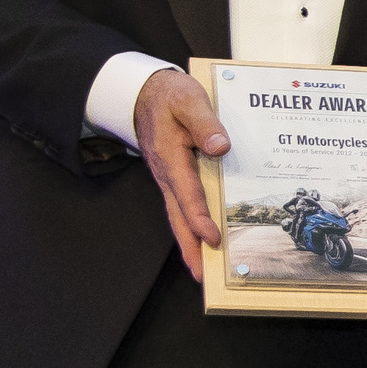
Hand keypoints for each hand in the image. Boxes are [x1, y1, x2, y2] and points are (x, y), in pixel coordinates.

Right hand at [135, 67, 229, 280]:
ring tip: (201, 268)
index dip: (199, 217)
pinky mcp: (173, 177)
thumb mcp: (189, 100)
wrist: (146, 94)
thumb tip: (220, 147)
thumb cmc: (171, 96)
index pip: (187, 192)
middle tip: (201, 274)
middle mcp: (167, 173)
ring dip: (189, 241)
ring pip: (177, 214)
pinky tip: (202, 237)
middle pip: (177, 215)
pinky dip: (190, 224)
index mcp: (170, 156)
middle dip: (189, 245)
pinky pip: (181, 205)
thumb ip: (204, 122)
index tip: (213, 237)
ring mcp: (168, 177)